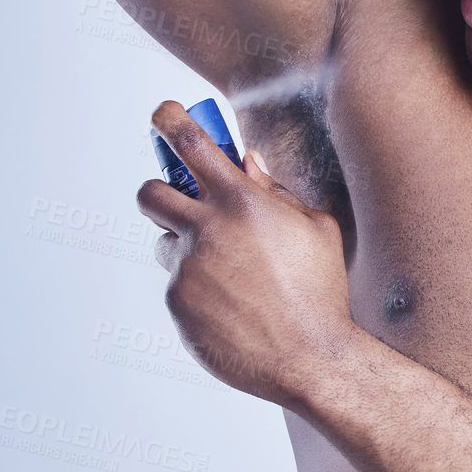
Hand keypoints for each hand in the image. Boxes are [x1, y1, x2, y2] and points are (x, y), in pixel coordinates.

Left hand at [136, 100, 351, 406]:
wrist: (310, 356)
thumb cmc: (320, 290)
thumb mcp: (315, 229)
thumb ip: (276, 193)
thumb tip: (246, 165)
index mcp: (242, 202)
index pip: (191, 143)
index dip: (170, 119)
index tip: (162, 114)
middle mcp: (207, 229)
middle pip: (151, 192)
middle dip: (159, 191)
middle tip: (179, 203)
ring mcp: (187, 268)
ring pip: (165, 244)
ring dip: (186, 249)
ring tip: (230, 277)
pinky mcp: (178, 303)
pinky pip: (179, 286)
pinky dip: (201, 292)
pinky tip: (236, 310)